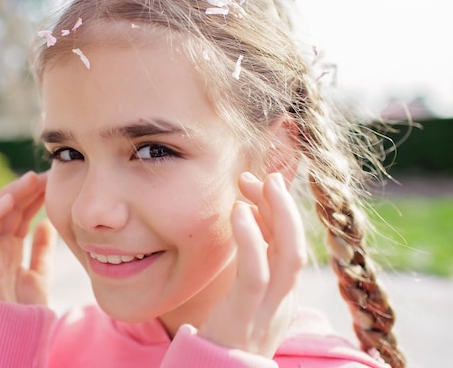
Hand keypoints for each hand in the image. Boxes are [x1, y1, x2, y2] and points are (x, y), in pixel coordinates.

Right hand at [0, 171, 55, 304]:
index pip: (20, 214)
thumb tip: (46, 224)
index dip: (33, 196)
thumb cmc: (25, 308)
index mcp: (10, 248)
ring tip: (29, 179)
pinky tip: (9, 197)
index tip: (50, 182)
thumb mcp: (40, 272)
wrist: (14, 333)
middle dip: (25, 190)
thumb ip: (42, 249)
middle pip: (9, 209)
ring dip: (12, 193)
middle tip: (43, 175)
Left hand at [198, 172, 306, 356]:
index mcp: (283, 299)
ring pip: (288, 256)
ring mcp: (269, 312)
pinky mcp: (246, 316)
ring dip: (278, 214)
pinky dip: (252, 239)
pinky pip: (255, 273)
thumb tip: (243, 229)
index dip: (279, 214)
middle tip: (266, 177)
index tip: (262, 187)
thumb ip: (247, 270)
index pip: (288, 248)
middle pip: (296, 246)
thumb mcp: (242, 302)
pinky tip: (240, 211)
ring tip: (259, 183)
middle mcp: (284, 303)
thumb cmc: (222, 340)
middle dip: (284, 208)